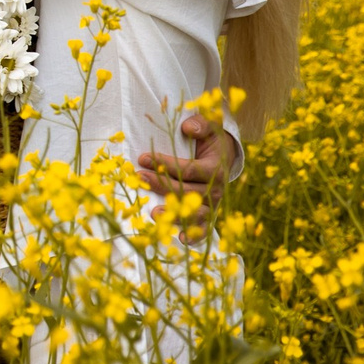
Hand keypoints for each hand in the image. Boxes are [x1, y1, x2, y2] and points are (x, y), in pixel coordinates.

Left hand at [138, 113, 236, 235]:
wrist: (225, 156)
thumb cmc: (211, 141)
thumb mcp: (210, 127)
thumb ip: (201, 125)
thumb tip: (188, 128)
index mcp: (215, 169)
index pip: (187, 170)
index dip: (164, 164)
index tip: (142, 157)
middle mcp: (215, 190)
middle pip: (186, 192)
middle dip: (160, 184)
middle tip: (138, 177)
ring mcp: (212, 205)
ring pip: (195, 214)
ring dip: (175, 215)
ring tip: (154, 213)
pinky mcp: (208, 215)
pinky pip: (203, 229)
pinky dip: (194, 236)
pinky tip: (181, 238)